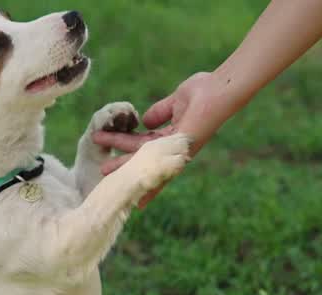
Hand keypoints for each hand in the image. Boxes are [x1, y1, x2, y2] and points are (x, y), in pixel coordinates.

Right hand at [92, 72, 234, 207]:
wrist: (219, 89)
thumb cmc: (203, 90)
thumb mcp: (175, 101)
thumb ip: (160, 111)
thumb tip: (144, 120)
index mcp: (173, 137)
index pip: (146, 147)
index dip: (129, 152)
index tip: (114, 159)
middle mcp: (174, 148)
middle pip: (142, 157)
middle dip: (122, 164)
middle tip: (102, 171)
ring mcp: (177, 149)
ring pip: (145, 158)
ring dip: (124, 164)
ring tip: (104, 168)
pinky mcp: (180, 147)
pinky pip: (157, 157)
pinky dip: (144, 170)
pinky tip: (132, 179)